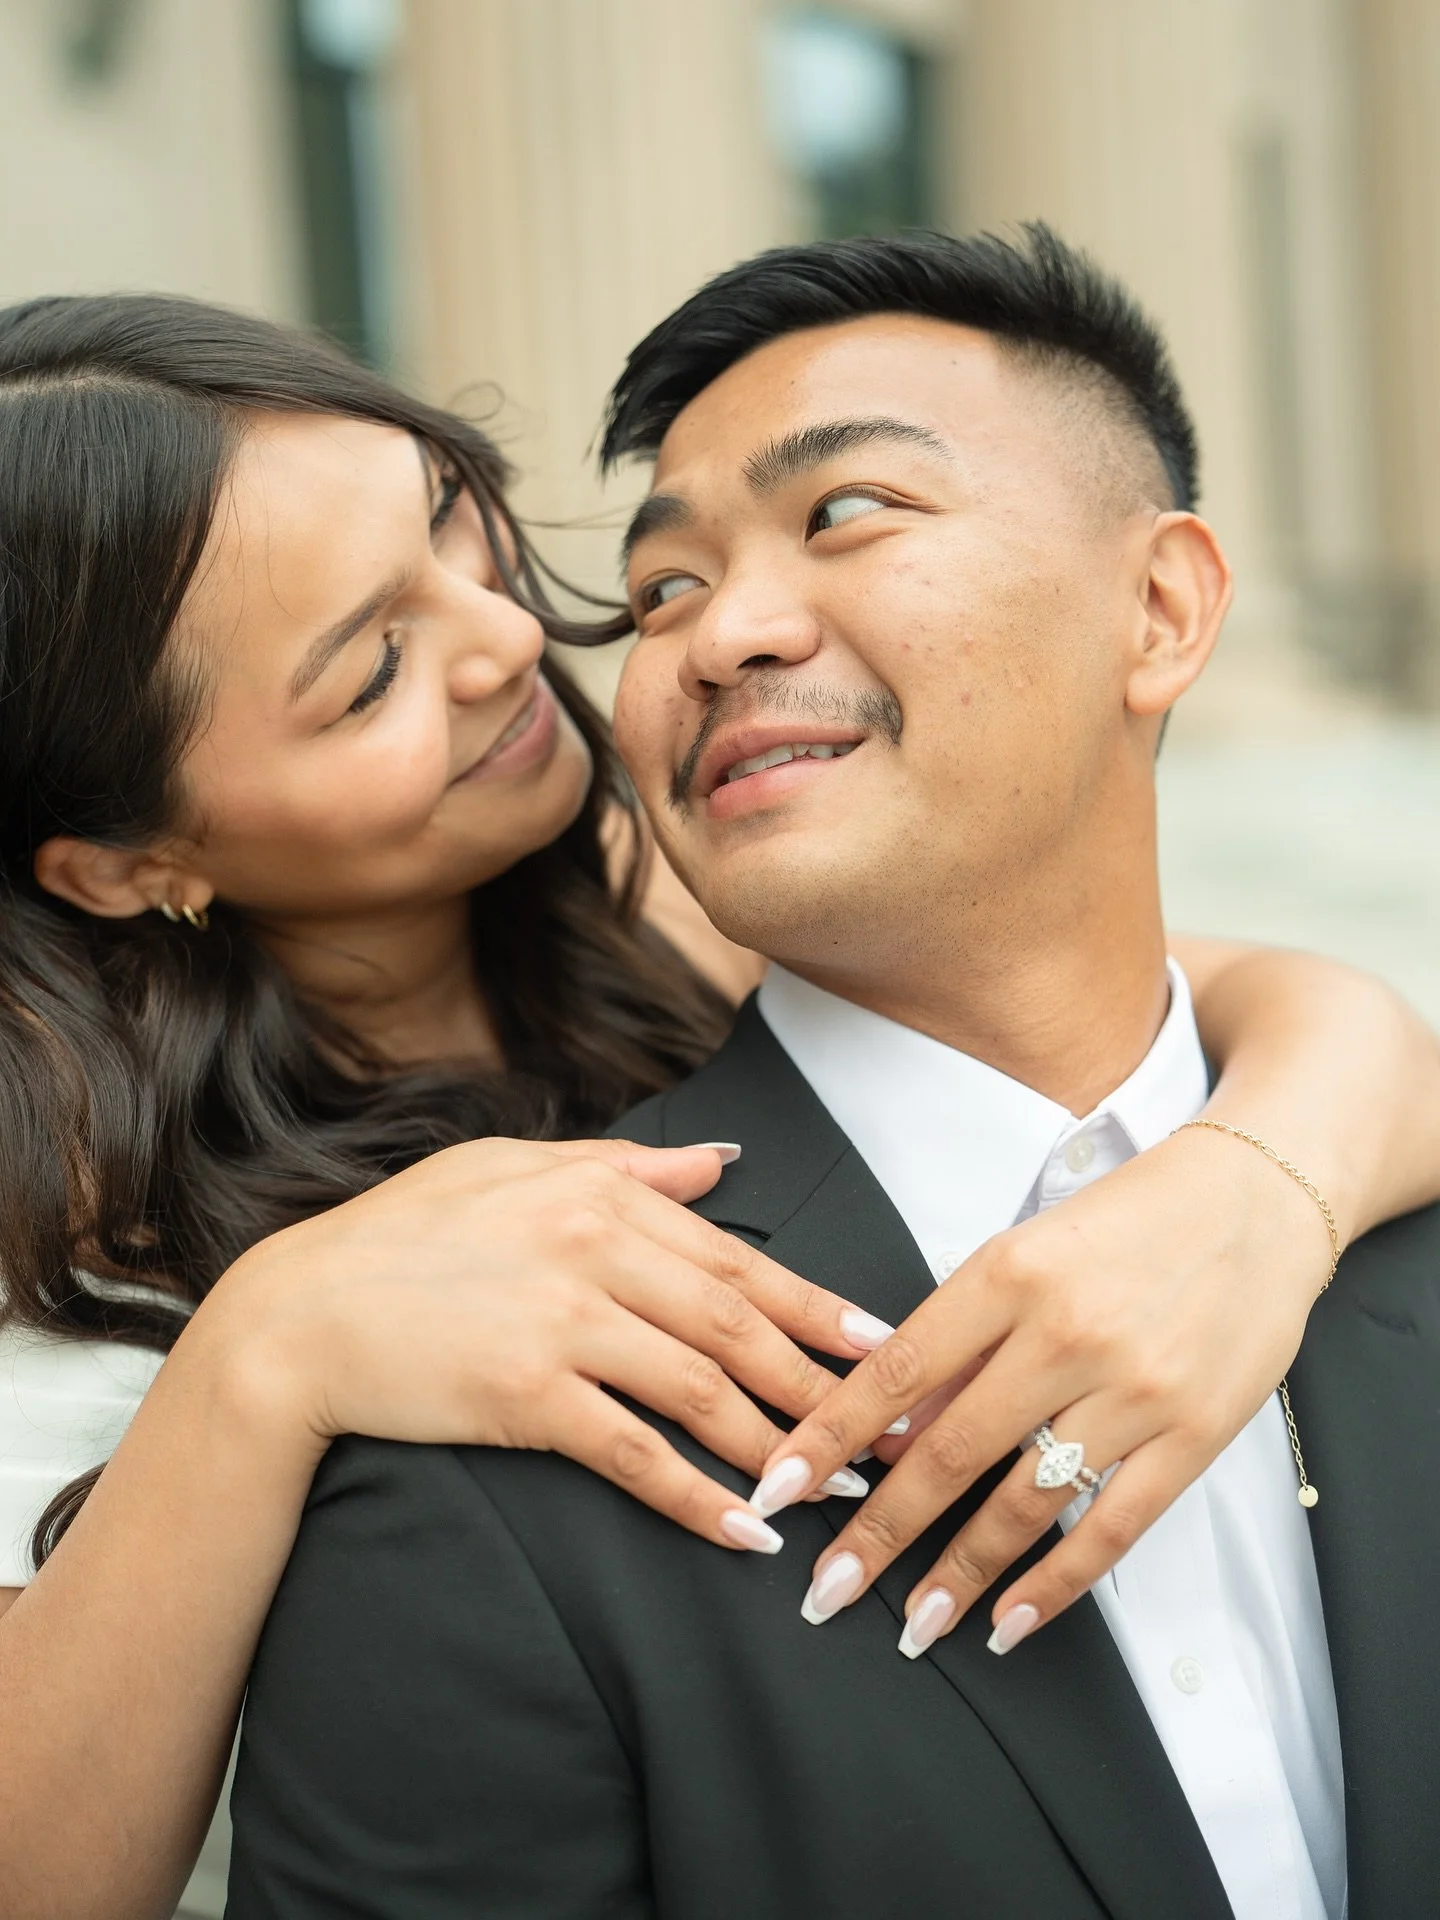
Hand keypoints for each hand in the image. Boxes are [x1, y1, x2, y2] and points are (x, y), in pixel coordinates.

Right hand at [208, 1137, 890, 1553]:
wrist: (299, 1312)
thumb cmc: (404, 1234)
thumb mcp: (512, 1167)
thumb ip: (626, 1165)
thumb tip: (720, 1157)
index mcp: (599, 1193)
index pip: (736, 1257)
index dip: (817, 1307)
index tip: (882, 1347)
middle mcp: (591, 1250)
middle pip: (738, 1324)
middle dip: (823, 1383)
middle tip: (886, 1429)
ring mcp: (561, 1324)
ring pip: (702, 1387)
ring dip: (780, 1444)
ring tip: (839, 1488)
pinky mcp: (525, 1396)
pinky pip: (633, 1452)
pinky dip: (698, 1495)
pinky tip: (747, 1531)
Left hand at [747, 1123, 1333, 1650]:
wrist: (1259, 1199)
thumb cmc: (1130, 1219)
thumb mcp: (1026, 1250)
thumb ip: (961, 1336)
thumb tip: (888, 1424)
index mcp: (1010, 1273)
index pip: (897, 1372)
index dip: (829, 1437)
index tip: (778, 1488)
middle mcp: (1066, 1333)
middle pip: (949, 1452)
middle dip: (877, 1529)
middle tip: (828, 1587)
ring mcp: (1134, 1390)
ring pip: (1023, 1502)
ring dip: (958, 1573)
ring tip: (912, 1623)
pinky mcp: (1193, 1434)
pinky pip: (1111, 1527)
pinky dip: (1055, 1583)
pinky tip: (1009, 1622)